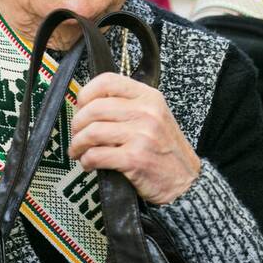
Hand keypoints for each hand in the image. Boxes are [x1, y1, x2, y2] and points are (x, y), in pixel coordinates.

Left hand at [69, 72, 200, 203]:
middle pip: (94, 108)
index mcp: (149, 97)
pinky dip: (86, 160)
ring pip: (92, 132)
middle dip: (77, 124)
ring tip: (79, 152)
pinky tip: (89, 164)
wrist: (186, 181)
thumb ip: (128, 106)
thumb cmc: (166, 150)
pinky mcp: (135, 158)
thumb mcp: (154, 116)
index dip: (86, 94)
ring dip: (78, 144)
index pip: (107, 81)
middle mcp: (146, 112)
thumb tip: (88, 105)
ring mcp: (141, 135)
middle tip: (76, 135)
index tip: (80, 107)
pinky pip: (96, 155)